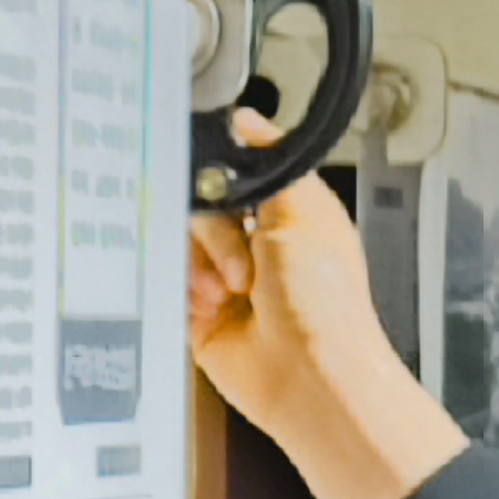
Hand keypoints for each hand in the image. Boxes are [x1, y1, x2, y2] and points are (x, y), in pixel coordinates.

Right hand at [183, 130, 465, 498]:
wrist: (309, 377)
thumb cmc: (325, 306)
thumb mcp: (303, 210)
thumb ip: (269, 160)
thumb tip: (244, 121)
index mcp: (290, 216)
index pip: (240, 174)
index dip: (225, 179)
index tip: (217, 185)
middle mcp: (259, 247)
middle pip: (205, 207)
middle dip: (216, 231)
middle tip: (244, 259)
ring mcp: (229, 282)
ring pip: (184, 244)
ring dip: (205, 263)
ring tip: (234, 290)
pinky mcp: (202, 316)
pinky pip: (173, 283)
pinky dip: (188, 290)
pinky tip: (213, 305)